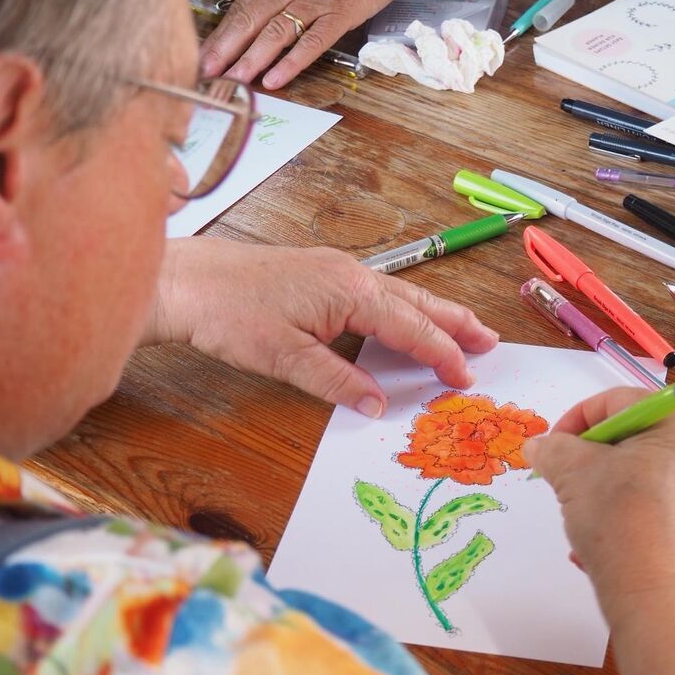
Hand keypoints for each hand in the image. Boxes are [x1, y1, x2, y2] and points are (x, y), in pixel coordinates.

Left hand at [145, 238, 497, 416]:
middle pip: (417, 302)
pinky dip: (404, 307)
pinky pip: (379, 291)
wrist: (185, 280)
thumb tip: (378, 406)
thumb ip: (337, 381)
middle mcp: (352, 274)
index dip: (442, 354)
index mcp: (351, 291)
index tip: (466, 377)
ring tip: (464, 328)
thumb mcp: (285, 358)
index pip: (411, 327)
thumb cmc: (229, 315)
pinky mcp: (321, 272)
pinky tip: (406, 317)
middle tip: (490, 342)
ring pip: (401, 294)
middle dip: (456, 323)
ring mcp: (337, 268)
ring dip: (434, 313)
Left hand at [200, 0, 407, 89]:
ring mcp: (316, 0)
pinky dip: (292, 62)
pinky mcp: (340, 14)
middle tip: (208, 72)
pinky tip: (276, 78)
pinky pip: (312, 42)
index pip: (242, 7)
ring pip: (277, 32)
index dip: (222, 34)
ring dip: (253, 58)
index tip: (205, 55)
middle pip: (252, 20)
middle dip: (226, 49)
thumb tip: (253, 11)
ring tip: (235, 78)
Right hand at [522, 388, 674, 608]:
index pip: (618, 401)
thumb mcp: (574, 473)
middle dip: (590, 457)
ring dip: (602, 487)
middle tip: (565, 479)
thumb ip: (553, 449)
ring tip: (582, 514)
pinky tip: (600, 543)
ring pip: (641, 472)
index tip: (552, 447)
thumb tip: (539, 446)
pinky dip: (624, 512)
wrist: (660, 602)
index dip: (576, 420)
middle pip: (632, 436)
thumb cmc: (622, 522)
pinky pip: (655, 504)